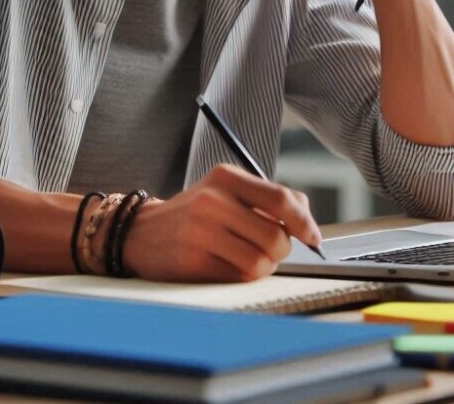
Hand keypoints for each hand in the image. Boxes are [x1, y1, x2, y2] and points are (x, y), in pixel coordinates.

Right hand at [123, 164, 321, 282]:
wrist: (141, 232)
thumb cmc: (197, 213)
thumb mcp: (228, 191)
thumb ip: (269, 199)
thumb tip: (308, 221)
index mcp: (227, 177)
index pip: (281, 198)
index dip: (304, 222)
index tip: (313, 237)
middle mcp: (213, 200)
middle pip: (275, 236)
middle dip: (281, 251)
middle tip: (272, 251)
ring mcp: (200, 231)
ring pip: (259, 262)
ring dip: (262, 267)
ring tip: (248, 259)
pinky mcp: (191, 260)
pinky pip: (236, 277)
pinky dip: (241, 277)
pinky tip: (226, 265)